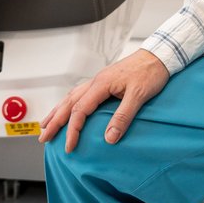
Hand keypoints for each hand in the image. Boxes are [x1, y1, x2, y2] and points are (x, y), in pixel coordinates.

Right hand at [38, 48, 169, 152]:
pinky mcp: (105, 81)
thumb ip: (123, 116)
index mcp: (101, 84)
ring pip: (72, 97)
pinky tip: (68, 108)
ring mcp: (99, 80)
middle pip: (69, 103)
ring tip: (47, 124)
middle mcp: (96, 81)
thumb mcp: (139, 96)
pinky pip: (81, 93)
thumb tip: (109, 138)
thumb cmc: (150, 73)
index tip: (69, 147)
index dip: (72, 130)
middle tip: (43, 137)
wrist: (159, 55)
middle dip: (55, 121)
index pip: (80, 110)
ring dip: (58, 111)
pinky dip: (70, 103)